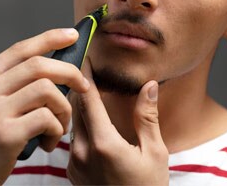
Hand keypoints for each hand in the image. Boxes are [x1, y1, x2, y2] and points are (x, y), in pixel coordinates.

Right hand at [0, 28, 90, 184]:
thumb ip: (9, 85)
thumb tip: (52, 69)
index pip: (21, 49)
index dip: (50, 38)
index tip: (73, 36)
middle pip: (39, 65)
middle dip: (70, 73)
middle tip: (83, 86)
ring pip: (47, 90)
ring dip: (63, 108)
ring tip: (58, 127)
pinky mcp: (5, 134)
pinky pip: (47, 118)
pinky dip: (56, 129)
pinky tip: (48, 142)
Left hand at [67, 58, 168, 184]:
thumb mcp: (155, 153)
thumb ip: (147, 117)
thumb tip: (148, 86)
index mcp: (103, 143)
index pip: (87, 99)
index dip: (84, 74)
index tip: (84, 55)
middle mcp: (82, 152)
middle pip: (74, 108)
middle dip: (78, 85)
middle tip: (82, 63)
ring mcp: (74, 164)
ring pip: (71, 123)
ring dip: (77, 105)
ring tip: (84, 87)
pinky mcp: (72, 172)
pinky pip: (71, 140)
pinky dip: (78, 124)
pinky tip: (88, 118)